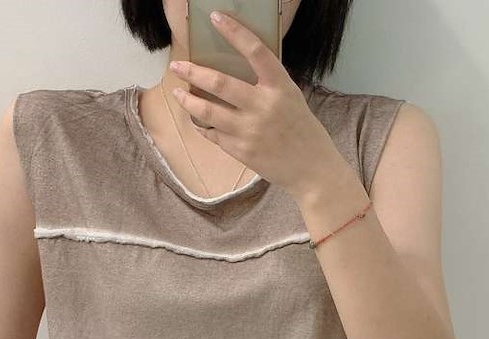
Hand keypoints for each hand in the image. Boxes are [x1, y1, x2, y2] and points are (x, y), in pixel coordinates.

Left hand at [168, 11, 341, 199]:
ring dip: (188, 100)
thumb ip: (267, 85)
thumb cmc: (302, 131)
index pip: (256, 51)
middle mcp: (263, 106)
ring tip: (177, 92)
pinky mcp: (241, 151)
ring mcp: (250, 130)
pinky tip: (195, 119)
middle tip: (177, 65)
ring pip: (208, 111)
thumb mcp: (291, 99)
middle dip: (194, 72)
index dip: (235, 32)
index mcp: (280, 87)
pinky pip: (212, 134)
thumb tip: (236, 72)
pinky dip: (201, 125)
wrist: (311, 169)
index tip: (216, 18)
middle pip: (220, 83)